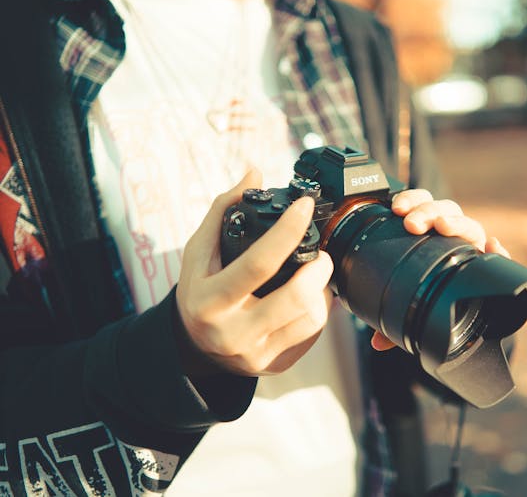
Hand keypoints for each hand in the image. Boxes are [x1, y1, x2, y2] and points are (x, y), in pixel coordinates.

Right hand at [176, 170, 333, 375]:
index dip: (287, 231)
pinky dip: (319, 310)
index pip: (258, 263)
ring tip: (315, 274)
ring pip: (311, 318)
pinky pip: (312, 335)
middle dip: (319, 267)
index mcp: (210, 300)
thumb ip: (222, 210)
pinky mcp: (275, 366)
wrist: (194, 348)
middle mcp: (232, 332)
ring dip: (322, 289)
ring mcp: (256, 355)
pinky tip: (310, 297)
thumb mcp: (198, 252)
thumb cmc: (200, 290)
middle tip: (320, 253)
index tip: (304, 206)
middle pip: (295, 297)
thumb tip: (253, 172)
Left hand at [369, 189, 509, 350]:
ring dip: (456, 222)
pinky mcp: (491, 265)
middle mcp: (454, 236)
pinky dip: (498, 252)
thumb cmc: (429, 301)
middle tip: (412, 224)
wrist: (460, 318)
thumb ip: (391, 324)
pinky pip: (499, 257)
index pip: (424, 204)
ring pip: (469, 225)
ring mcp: (473, 248)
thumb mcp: (407, 311)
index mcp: (431, 234)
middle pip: (446, 211)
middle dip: (428, 212)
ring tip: (443, 227)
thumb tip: (377, 342)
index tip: (397, 208)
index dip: (412, 200)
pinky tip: (492, 248)